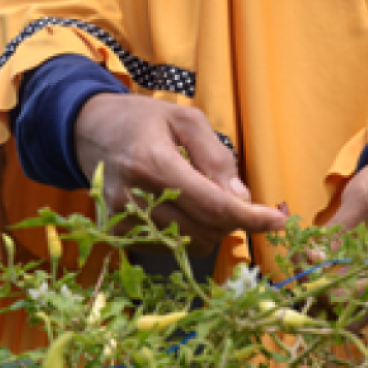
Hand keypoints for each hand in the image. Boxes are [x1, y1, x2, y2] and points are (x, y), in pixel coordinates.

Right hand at [73, 93, 286, 252]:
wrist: (90, 132)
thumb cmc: (143, 120)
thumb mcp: (186, 120)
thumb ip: (217, 158)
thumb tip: (241, 199)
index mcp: (153, 163)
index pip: (214, 206)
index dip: (251, 218)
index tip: (277, 220)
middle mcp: (133, 197)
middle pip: (205, 230)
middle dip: (232, 219)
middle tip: (234, 196)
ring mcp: (121, 220)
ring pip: (189, 244)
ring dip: (210, 228)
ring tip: (202, 196)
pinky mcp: (117, 234)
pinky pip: (168, 247)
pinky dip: (186, 232)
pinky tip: (179, 206)